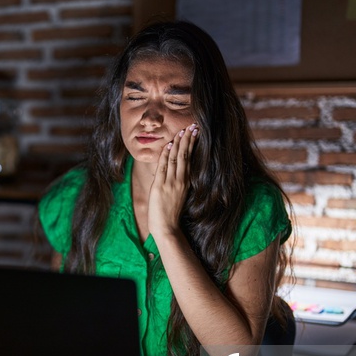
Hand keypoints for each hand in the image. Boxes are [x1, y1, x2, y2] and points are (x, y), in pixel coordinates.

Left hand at [148, 123, 197, 237]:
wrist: (167, 229)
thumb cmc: (170, 216)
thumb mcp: (176, 197)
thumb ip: (176, 185)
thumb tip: (173, 174)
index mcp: (185, 183)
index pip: (189, 159)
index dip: (191, 145)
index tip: (194, 133)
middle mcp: (180, 181)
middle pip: (185, 156)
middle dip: (188, 140)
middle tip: (192, 126)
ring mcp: (171, 183)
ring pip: (176, 158)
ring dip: (179, 143)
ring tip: (183, 131)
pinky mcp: (161, 186)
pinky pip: (164, 166)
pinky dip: (167, 155)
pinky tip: (170, 145)